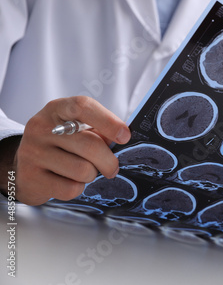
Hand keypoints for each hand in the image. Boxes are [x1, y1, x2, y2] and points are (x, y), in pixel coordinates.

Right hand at [11, 96, 130, 205]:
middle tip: (112, 167)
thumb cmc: (60, 145)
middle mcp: (41, 127)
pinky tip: (68, 181)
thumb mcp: (77, 129)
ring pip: (82, 170)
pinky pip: (70, 188)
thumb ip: (99, 130)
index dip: (108, 121)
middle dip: (108, 161)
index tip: (125, 136)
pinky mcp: (31, 177)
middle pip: (90, 145)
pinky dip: (77, 188)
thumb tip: (123, 137)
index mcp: (57, 109)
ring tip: (83, 171)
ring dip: (91, 175)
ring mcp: (33, 152)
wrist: (24, 166)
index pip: (83, 107)